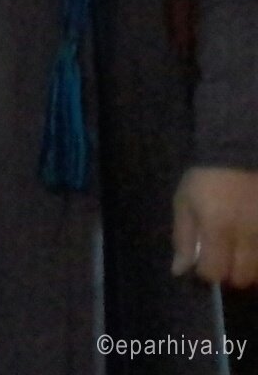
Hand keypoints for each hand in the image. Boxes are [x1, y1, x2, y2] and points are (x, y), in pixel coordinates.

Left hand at [172, 166, 257, 286]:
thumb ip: (183, 238)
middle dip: (230, 274)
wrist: (237, 153)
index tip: (204, 263)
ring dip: (249, 267)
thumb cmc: (206, 178)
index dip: (207, 273)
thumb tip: (180, 270)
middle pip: (243, 277)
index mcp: (218, 227)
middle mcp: (248, 234)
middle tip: (224, 260)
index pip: (215, 271)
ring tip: (239, 253)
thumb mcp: (184, 203)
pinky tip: (252, 244)